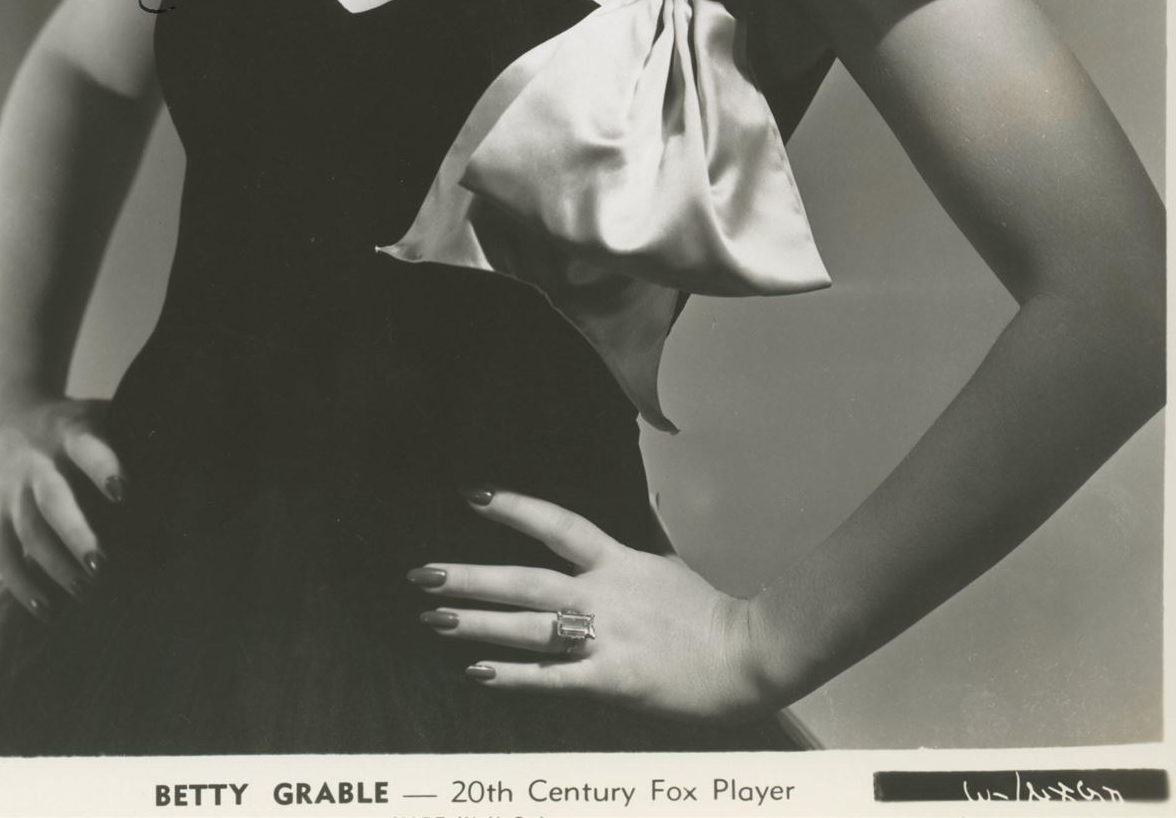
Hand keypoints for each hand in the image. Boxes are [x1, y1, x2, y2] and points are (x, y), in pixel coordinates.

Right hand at [0, 383, 126, 621]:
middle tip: (102, 567)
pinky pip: (3, 555)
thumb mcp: (97, 416)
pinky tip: (47, 609)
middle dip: (77, 535)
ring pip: (30, 533)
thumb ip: (133, 437)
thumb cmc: (68, 425)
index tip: (124, 491)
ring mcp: (10, 491)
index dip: (104, 467)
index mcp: (70, 433)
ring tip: (86, 592)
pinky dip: (23, 585)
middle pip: (53, 501)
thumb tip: (192, 462)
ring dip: (56, 567)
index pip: (88, 448)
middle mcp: (37, 462)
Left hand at [408, 488, 774, 723]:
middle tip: (423, 575)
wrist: (752, 651)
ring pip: (527, 626)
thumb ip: (637, 562)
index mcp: (617, 562)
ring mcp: (604, 636)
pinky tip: (479, 674)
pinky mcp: (611, 679)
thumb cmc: (715, 615)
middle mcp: (602, 594)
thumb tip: (629, 549)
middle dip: (470, 577)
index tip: (471, 495)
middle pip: (523, 580)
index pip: (555, 524)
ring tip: (434, 619)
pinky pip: (552, 678)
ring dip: (478, 623)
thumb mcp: (670, 570)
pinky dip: (514, 677)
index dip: (512, 507)